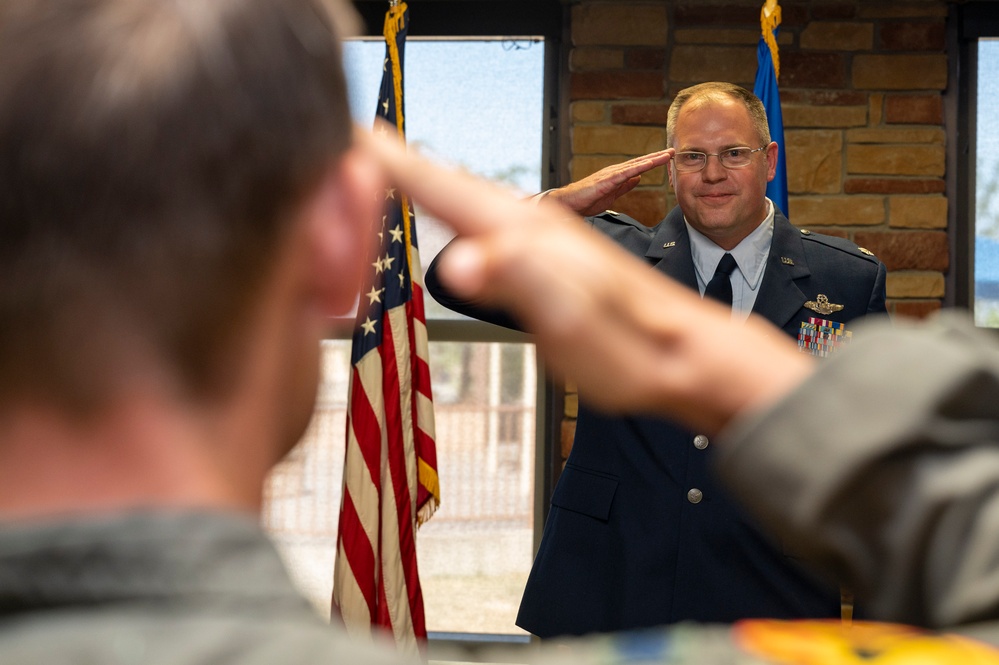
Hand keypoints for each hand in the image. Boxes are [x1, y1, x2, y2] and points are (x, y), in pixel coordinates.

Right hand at [358, 128, 812, 433]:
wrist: (688, 356)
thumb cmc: (634, 346)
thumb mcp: (575, 321)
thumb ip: (522, 282)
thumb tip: (461, 258)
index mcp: (528, 236)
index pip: (446, 189)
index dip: (394, 164)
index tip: (349, 134)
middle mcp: (534, 231)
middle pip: (452, 188)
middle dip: (401, 165)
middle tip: (354, 145)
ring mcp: (543, 247)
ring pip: (470, 204)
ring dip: (427, 185)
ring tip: (390, 172)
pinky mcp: (550, 266)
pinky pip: (487, 228)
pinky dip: (457, 214)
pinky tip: (455, 223)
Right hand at [546, 149, 673, 215]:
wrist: (569, 204)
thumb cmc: (587, 200)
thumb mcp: (612, 194)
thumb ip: (625, 186)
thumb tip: (638, 178)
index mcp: (618, 175)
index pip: (639, 166)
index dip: (654, 161)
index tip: (668, 157)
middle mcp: (616, 171)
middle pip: (640, 162)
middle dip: (657, 156)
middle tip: (674, 150)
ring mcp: (611, 174)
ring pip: (636, 165)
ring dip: (652, 159)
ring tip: (666, 154)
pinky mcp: (606, 181)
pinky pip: (625, 173)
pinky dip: (638, 168)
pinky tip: (648, 164)